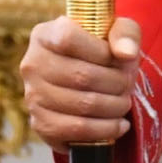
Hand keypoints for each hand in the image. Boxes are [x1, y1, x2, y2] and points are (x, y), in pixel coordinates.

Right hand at [23, 12, 141, 151]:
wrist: (86, 84)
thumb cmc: (101, 53)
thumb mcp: (116, 32)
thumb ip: (125, 34)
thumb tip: (126, 54)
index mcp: (44, 35)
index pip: (69, 39)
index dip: (102, 52)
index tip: (119, 59)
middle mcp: (32, 65)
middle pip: (81, 76)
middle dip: (117, 83)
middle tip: (128, 86)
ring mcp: (33, 96)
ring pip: (83, 105)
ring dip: (115, 107)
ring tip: (125, 103)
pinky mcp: (41, 124)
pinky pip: (78, 130)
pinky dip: (106, 129)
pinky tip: (119, 124)